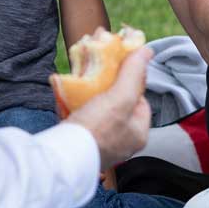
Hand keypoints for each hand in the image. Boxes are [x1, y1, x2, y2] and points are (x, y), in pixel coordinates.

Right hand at [61, 47, 151, 168]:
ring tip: (81, 82)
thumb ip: (133, 74)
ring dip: (89, 96)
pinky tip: (68, 96)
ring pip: (98, 112)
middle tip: (96, 74)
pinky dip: (76, 107)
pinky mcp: (80, 145)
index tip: (117, 71)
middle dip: (107, 88)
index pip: (140, 101)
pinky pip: (82, 120)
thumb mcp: (120, 97)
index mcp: (138, 135)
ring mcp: (100, 145)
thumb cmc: (96, 129)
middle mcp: (122, 143)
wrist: (61, 157)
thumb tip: (147, 51)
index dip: (130, 82)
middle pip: (119, 106)